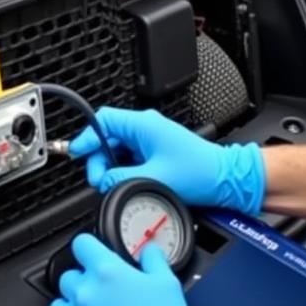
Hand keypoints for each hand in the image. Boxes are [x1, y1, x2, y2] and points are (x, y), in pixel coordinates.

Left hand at [50, 233, 214, 305]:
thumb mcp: (167, 283)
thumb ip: (153, 260)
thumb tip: (149, 251)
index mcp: (106, 272)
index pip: (81, 245)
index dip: (89, 248)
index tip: (93, 254)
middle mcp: (85, 294)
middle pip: (68, 276)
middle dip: (83, 281)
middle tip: (102, 292)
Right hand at [69, 106, 265, 213]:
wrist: (227, 180)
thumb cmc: (201, 173)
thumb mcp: (156, 178)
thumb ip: (123, 179)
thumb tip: (104, 181)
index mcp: (144, 125)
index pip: (104, 121)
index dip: (87, 137)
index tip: (77, 152)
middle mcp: (146, 129)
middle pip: (107, 137)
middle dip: (98, 159)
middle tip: (99, 179)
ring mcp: (151, 140)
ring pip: (118, 150)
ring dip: (111, 167)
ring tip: (112, 184)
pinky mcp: (156, 153)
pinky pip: (129, 158)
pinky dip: (122, 170)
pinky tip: (126, 182)